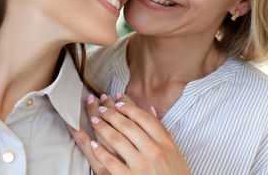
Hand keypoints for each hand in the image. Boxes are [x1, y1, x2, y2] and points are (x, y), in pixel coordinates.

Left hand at [69, 93, 190, 174]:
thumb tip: (151, 109)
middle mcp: (154, 151)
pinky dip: (99, 151)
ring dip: (102, 127)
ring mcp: (141, 165)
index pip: (145, 119)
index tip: (118, 102)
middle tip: (101, 108)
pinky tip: (92, 144)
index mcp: (165, 143)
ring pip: (117, 139)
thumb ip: (163, 131)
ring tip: (94, 120)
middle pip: (129, 126)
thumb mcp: (175, 153)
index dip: (129, 107)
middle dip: (112, 114)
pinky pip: (110, 162)